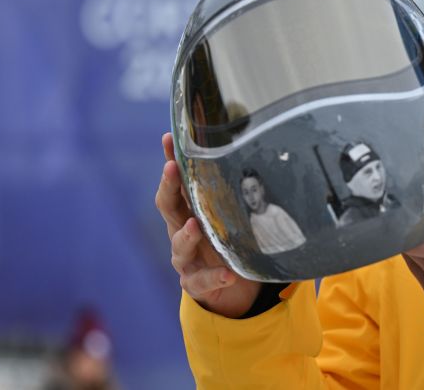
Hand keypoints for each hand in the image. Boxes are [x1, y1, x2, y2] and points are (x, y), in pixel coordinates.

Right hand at [155, 133, 259, 317]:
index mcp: (188, 210)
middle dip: (168, 187)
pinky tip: (228, 274)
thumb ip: (234, 191)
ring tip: (194, 226)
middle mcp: (181, 231)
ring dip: (186, 235)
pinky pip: (202, 280)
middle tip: (172, 169)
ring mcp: (186, 258)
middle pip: (167, 207)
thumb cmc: (227, 239)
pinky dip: (215, 277)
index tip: (169, 138)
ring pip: (179, 246)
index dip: (171, 160)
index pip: (175, 182)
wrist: (228, 284)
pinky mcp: (195, 282)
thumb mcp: (230, 213)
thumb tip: (255, 151)